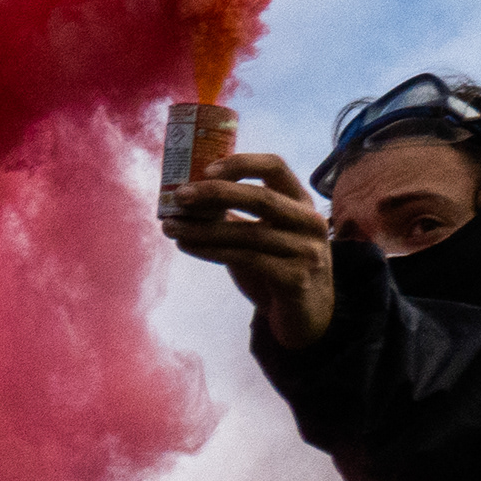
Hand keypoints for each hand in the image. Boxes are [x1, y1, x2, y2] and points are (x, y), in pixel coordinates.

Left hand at [159, 150, 333, 349]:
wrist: (306, 316)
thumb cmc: (277, 269)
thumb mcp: (259, 237)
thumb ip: (233, 217)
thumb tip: (185, 201)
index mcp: (300, 202)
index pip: (275, 166)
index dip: (240, 164)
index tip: (205, 170)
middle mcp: (309, 222)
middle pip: (261, 197)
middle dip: (215, 193)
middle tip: (179, 196)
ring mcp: (306, 251)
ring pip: (248, 233)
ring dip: (203, 228)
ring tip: (170, 227)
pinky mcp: (295, 279)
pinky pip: (246, 259)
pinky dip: (211, 251)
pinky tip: (187, 246)